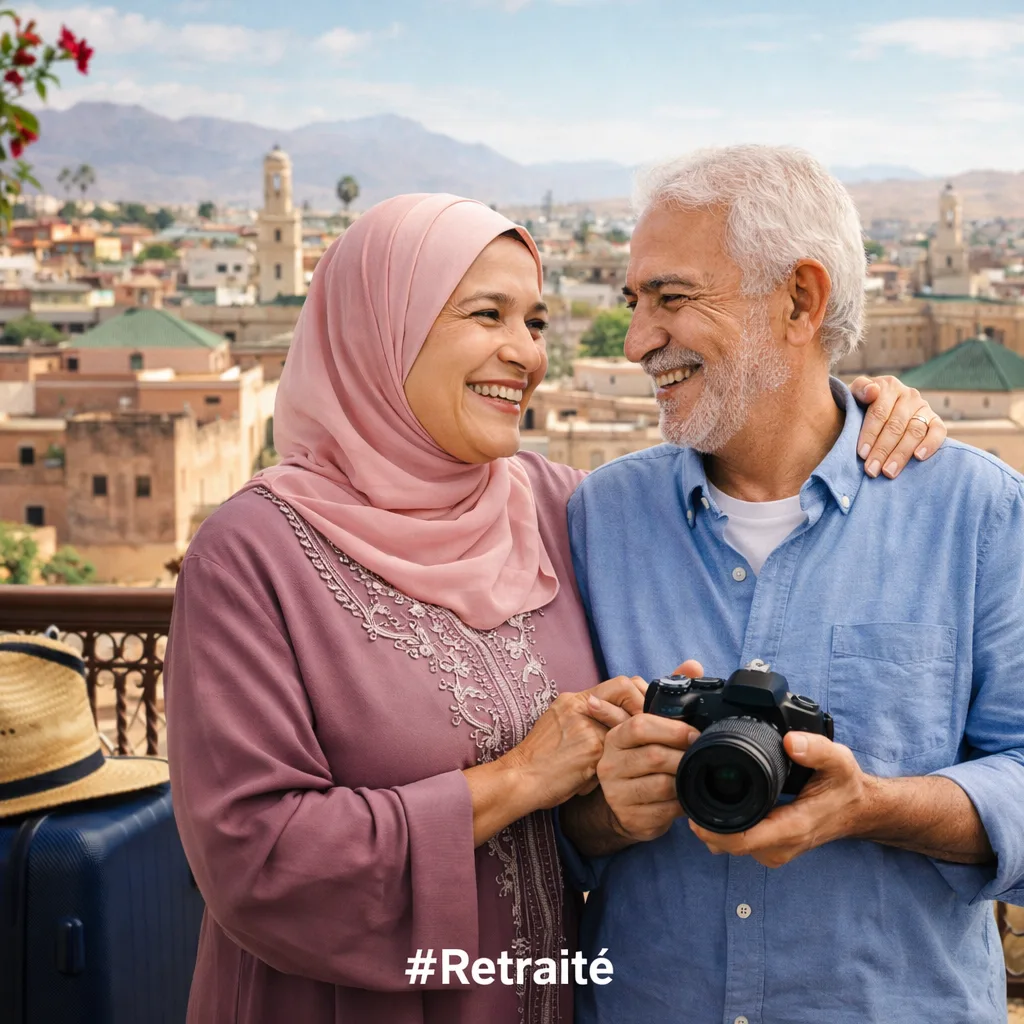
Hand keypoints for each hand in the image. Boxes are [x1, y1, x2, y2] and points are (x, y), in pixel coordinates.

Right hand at [500, 675, 646, 810]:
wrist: (520, 779)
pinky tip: (612, 775)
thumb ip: (588, 720)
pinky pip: (618, 751)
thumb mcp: (560, 727)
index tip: (646, 715)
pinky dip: (618, 765)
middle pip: (627, 689)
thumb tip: (620, 721)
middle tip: (649, 730)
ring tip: (633, 754)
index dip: (639, 696)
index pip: (620, 683)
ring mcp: (586, 725)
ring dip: (633, 739)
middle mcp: (579, 706)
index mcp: (573, 700)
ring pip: (627, 722)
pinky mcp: (591, 748)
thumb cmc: (541, 760)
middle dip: (643, 708)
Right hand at [595, 694, 699, 840]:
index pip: (639, 726)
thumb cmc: (644, 760)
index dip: (672, 729)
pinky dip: (683, 804)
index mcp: (614, 737)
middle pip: (654, 756)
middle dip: (684, 757)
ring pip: (663, 784)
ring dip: (685, 781)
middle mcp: (610, 764)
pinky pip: (666, 810)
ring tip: (693, 776)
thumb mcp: (652, 729)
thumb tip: (693, 665)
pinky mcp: (631, 818)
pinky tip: (685, 797)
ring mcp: (617, 793)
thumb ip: (670, 696)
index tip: (694, 734)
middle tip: (700, 757)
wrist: (628, 805)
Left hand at [688, 731, 869, 867]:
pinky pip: (738, 843)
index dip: (715, 829)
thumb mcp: (838, 761)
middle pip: (729, 845)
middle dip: (706, 824)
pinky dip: (724, 828)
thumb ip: (817, 749)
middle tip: (688, 795)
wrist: (857, 810)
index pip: (744, 840)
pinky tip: (717, 806)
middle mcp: (781, 846)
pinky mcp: (771, 849)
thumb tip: (791, 742)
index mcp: (793, 827)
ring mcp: (775, 851)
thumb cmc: (845, 786)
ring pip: (731, 846)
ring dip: (713, 827)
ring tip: (699, 797)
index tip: (693, 813)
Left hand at [850, 375, 945, 478]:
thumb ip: (859, 390)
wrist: (875, 407)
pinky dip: (930, 444)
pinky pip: (938, 431)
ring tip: (889, 471)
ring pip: (914, 432)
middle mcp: (908, 395)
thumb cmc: (861, 404)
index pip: (879, 412)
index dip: (870, 434)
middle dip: (882, 450)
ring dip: (901, 454)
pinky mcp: (935, 420)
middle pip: (896, 426)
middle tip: (872, 470)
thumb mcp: (855, 395)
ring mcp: (924, 407)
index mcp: (888, 386)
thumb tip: (872, 391)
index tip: (862, 454)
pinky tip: (918, 457)